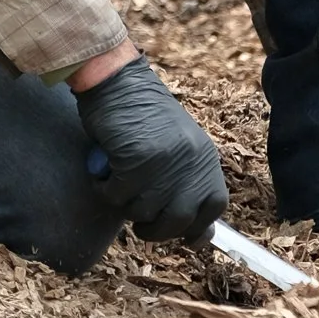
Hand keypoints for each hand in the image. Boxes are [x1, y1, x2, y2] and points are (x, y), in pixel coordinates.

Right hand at [75, 56, 227, 242]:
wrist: (119, 79)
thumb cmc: (143, 115)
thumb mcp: (178, 146)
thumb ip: (188, 183)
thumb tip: (199, 238)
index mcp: (204, 156)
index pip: (214, 206)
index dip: (197, 227)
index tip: (183, 237)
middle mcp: (190, 161)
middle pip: (177, 223)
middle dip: (154, 229)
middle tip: (138, 218)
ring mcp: (164, 162)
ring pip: (142, 213)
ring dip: (125, 203)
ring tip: (119, 178)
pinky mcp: (136, 160)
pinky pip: (116, 197)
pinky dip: (104, 188)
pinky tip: (103, 169)